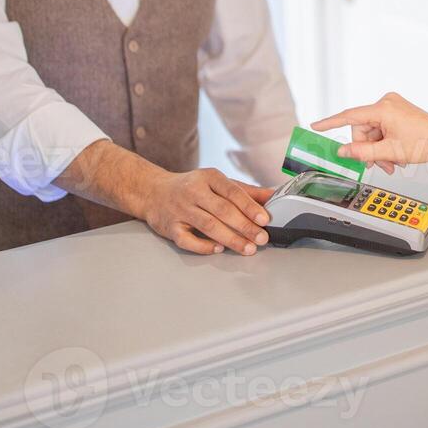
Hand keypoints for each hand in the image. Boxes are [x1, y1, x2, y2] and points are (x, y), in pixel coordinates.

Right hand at [142, 168, 273, 255]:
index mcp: (208, 177)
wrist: (152, 191)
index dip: (249, 206)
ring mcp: (180, 209)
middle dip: (244, 226)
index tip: (264, 219)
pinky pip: (187, 239)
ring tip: (247, 248)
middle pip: (222, 210)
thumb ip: (246, 191)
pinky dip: (203, 245)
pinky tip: (218, 249)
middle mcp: (194, 192)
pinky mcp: (170, 227)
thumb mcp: (217, 183)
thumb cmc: (191, 187)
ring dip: (230, 239)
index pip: (232, 192)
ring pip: (208, 225)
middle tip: (261, 238)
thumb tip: (274, 195)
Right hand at [311, 92, 427, 181]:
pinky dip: (385, 142)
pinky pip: (382, 127)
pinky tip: (396, 154)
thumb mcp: (390, 152)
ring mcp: (394, 105)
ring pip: (372, 131)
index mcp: (383, 108)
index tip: (316, 126)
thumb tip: (344, 151)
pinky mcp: (398, 111)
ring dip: (378, 149)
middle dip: (368, 148)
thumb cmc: (426, 143)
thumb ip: (362, 152)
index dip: (330, 123)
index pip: (349, 116)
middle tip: (379, 165)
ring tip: (392, 163)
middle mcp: (387, 102)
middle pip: (362, 128)